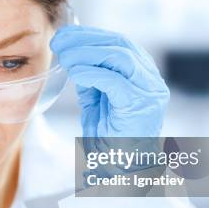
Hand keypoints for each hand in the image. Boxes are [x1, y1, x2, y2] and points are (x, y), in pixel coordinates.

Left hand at [50, 25, 168, 137]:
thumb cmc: (112, 141)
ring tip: (64, 56)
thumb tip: (74, 58)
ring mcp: (149, 91)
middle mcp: (150, 79)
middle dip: (85, 39)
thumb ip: (91, 80)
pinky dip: (91, 73)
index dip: (90, 35)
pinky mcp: (141, 105)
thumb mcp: (97, 102)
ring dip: (86, 52)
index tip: (64, 35)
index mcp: (142, 75)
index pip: (118, 43)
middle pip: (119, 44)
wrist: (124, 172)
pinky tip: (74, 72)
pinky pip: (114, 81)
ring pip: (119, 56)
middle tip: (59, 41)